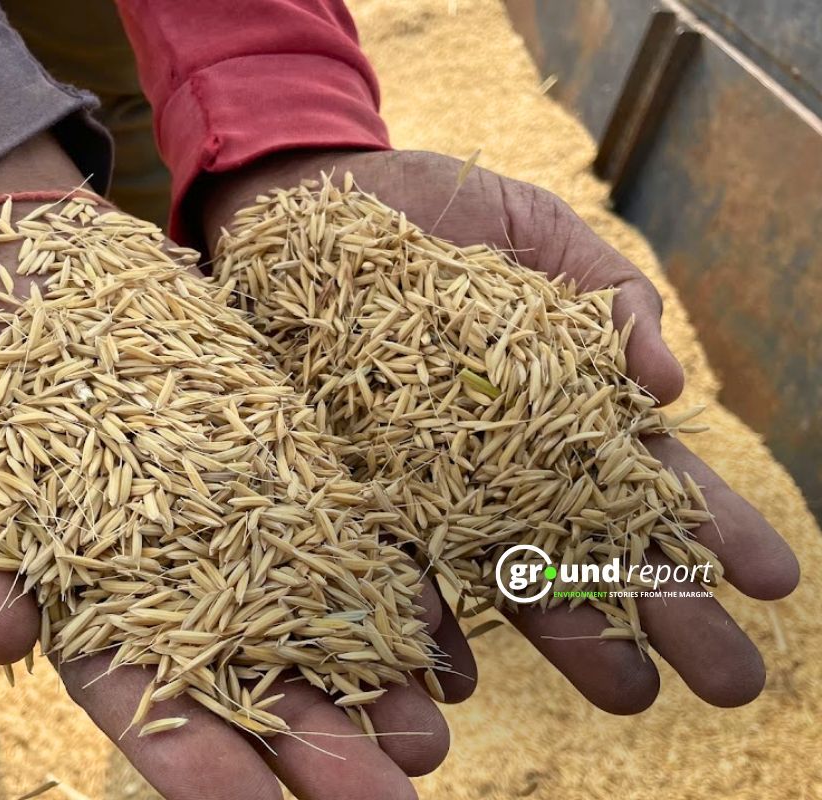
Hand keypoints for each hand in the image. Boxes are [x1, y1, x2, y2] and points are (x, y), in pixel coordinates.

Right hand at [0, 137, 453, 799]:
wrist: (19, 272)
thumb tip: (2, 643)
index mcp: (80, 604)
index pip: (141, 699)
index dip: (195, 763)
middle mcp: (165, 580)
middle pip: (245, 681)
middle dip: (312, 747)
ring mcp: (223, 521)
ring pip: (304, 617)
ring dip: (367, 680)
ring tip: (433, 732)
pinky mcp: (267, 457)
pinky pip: (334, 526)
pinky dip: (380, 576)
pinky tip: (434, 626)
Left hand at [202, 149, 799, 711]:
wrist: (302, 198)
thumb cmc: (429, 207)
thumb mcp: (531, 227)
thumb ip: (604, 289)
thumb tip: (667, 380)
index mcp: (560, 399)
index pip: (646, 472)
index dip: (709, 526)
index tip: (772, 579)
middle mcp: (501, 457)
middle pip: (593, 540)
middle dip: (664, 609)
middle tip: (730, 680)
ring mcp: (426, 479)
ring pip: (507, 569)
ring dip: (570, 634)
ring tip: (630, 694)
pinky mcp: (351, 484)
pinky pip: (391, 560)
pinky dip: (424, 617)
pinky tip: (460, 672)